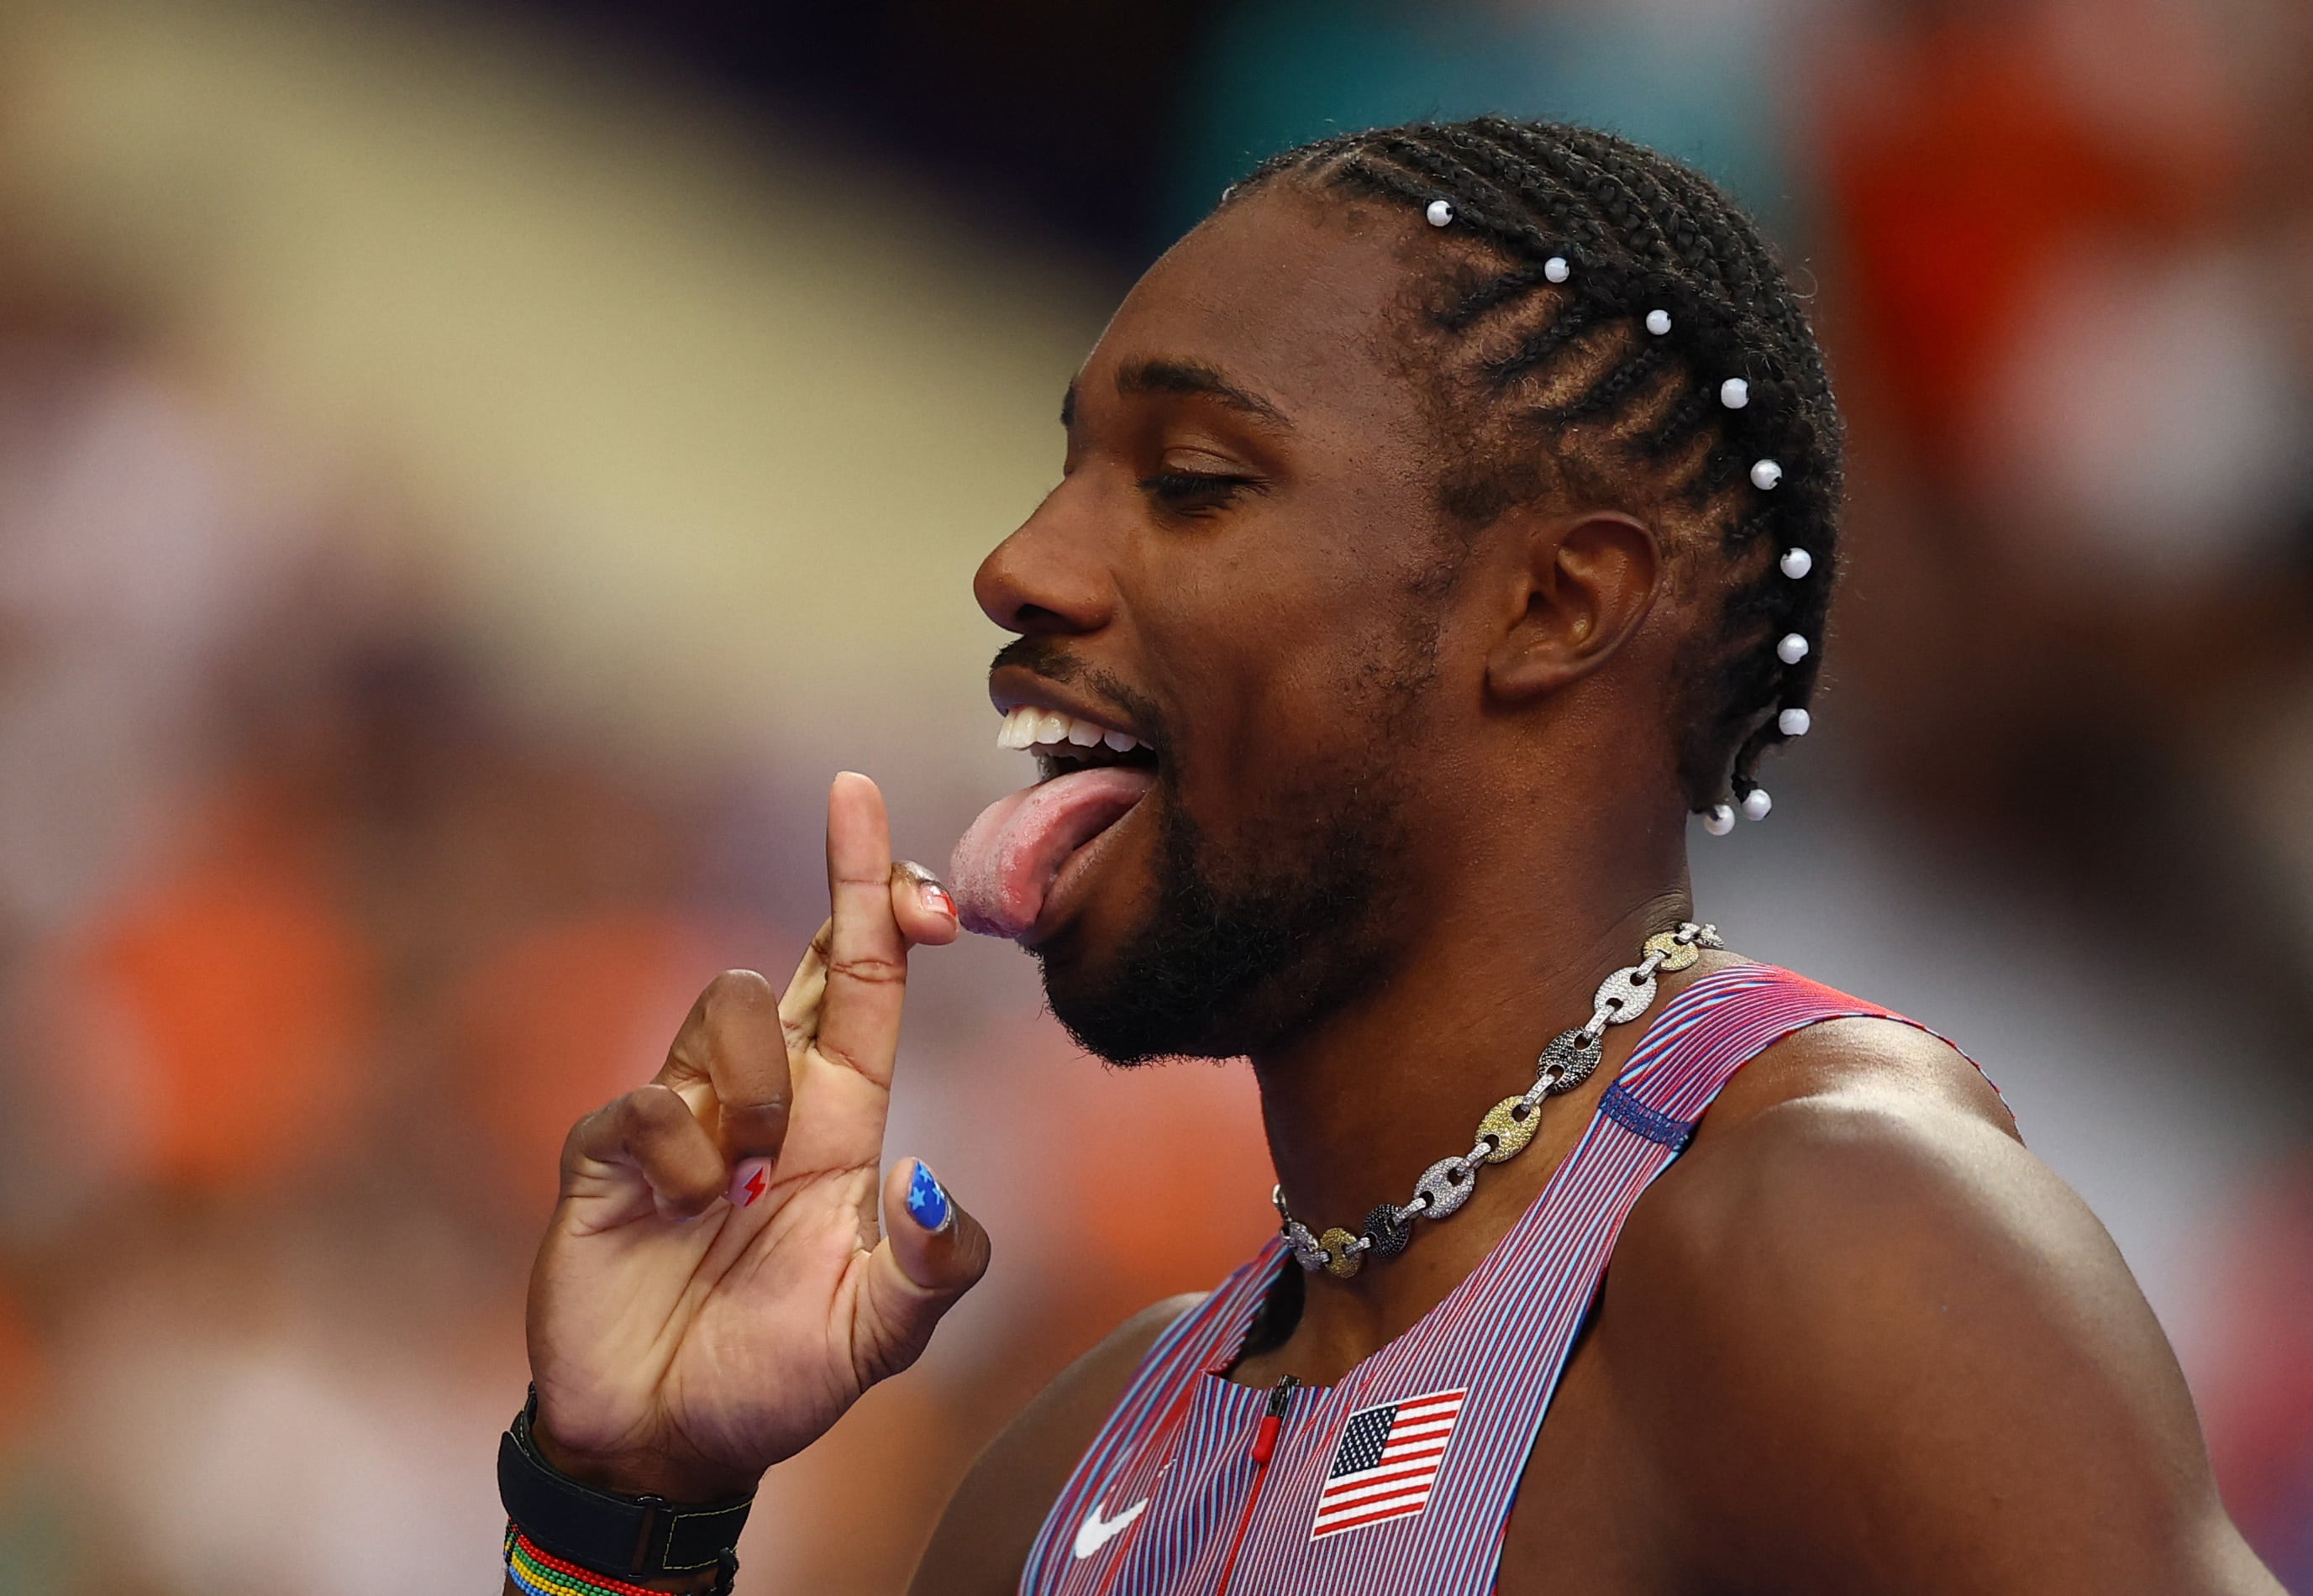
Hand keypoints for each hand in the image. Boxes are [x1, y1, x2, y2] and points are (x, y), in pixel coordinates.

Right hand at [523, 772, 987, 1500]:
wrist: (660, 1448)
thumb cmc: (774, 1382)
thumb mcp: (879, 1336)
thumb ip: (933, 1269)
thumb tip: (935, 1182)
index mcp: (839, 1125)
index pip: (866, 984)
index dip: (881, 897)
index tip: (878, 809)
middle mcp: (765, 1101)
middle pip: (801, 961)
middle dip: (845, 880)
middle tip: (859, 811)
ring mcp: (684, 1120)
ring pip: (732, 1008)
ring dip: (760, 1082)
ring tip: (746, 1186)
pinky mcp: (610, 1154)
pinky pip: (652, 1099)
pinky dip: (684, 1150)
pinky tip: (687, 1210)